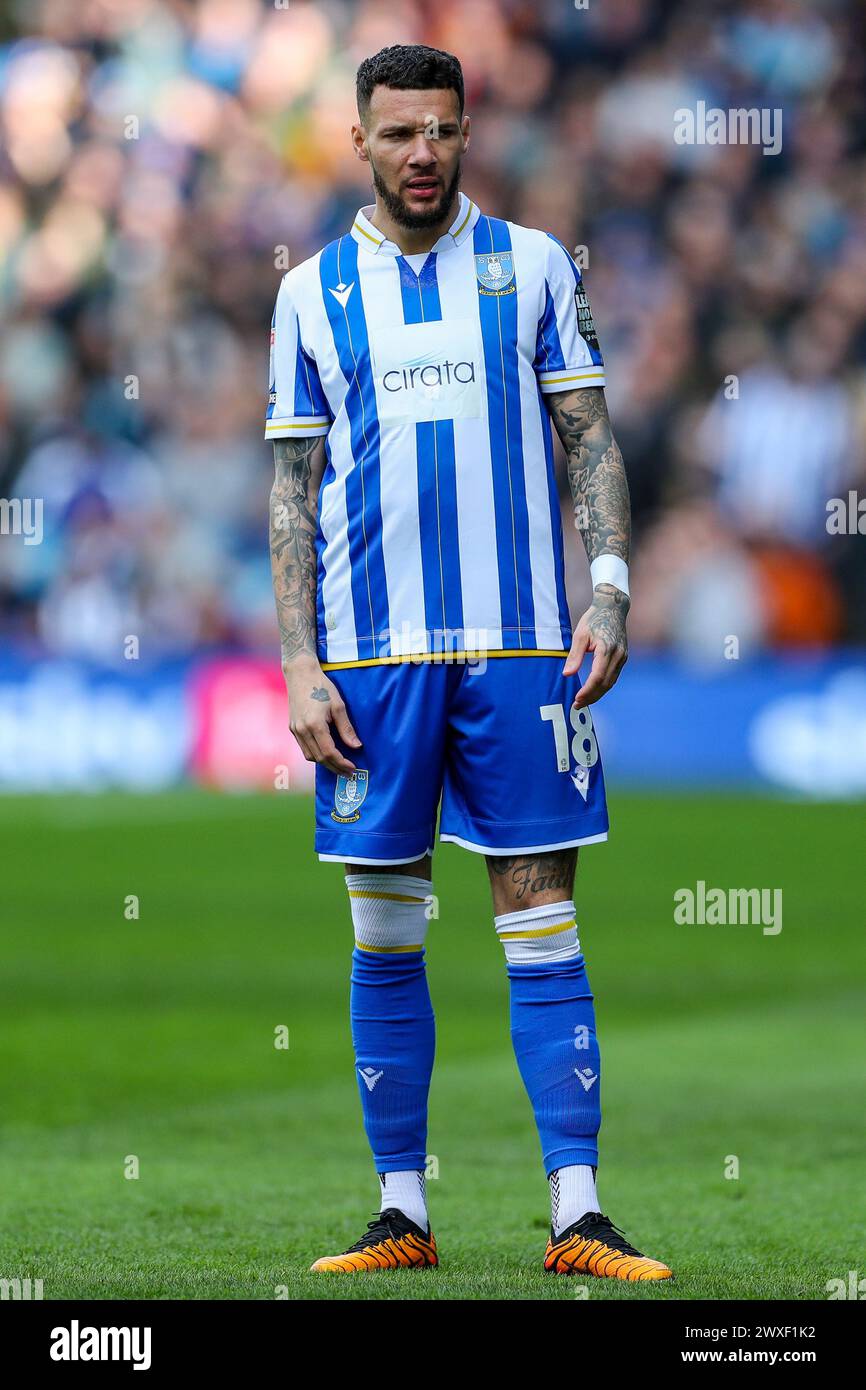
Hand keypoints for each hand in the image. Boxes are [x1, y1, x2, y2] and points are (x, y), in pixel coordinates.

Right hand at [282, 656, 361, 773]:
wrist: (300, 674)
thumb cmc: (321, 687)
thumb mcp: (338, 706)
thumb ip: (346, 728)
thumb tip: (356, 746)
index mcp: (315, 725)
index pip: (329, 752)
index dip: (342, 763)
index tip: (353, 768)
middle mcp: (302, 730)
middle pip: (319, 758)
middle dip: (335, 767)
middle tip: (348, 772)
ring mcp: (295, 730)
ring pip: (310, 756)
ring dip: (325, 763)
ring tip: (339, 765)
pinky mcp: (292, 728)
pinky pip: (304, 748)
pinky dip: (316, 754)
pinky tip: (326, 754)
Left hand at [563, 583, 628, 708]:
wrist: (613, 607)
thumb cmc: (594, 619)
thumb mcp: (580, 634)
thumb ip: (574, 655)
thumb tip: (567, 674)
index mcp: (607, 649)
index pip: (597, 677)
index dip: (587, 690)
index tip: (576, 699)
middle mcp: (618, 656)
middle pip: (606, 683)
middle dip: (591, 696)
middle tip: (577, 706)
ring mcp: (623, 657)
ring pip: (611, 682)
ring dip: (598, 694)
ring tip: (583, 701)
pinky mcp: (623, 658)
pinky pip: (613, 677)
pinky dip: (603, 686)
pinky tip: (593, 690)